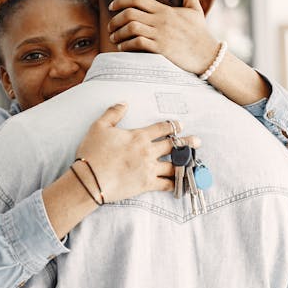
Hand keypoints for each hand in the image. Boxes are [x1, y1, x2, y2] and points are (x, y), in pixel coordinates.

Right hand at [74, 103, 200, 202]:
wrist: (89, 178)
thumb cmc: (92, 152)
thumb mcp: (99, 127)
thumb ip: (113, 113)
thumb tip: (124, 103)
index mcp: (139, 136)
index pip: (162, 128)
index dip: (173, 126)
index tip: (180, 125)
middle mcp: (148, 151)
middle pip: (174, 145)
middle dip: (187, 143)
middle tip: (197, 142)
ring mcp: (149, 169)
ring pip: (174, 165)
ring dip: (185, 163)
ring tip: (193, 163)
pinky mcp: (147, 184)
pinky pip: (167, 184)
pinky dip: (176, 184)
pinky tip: (181, 183)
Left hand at [107, 0, 219, 74]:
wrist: (207, 54)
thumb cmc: (200, 31)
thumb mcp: (195, 8)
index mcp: (164, 10)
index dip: (120, 0)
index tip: (111, 6)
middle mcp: (161, 20)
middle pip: (129, 14)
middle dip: (114, 20)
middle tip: (109, 26)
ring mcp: (160, 35)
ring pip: (131, 28)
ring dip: (118, 34)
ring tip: (114, 38)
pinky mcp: (161, 50)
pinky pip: (138, 44)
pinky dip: (126, 46)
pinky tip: (123, 48)